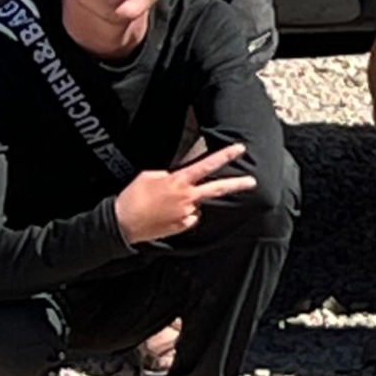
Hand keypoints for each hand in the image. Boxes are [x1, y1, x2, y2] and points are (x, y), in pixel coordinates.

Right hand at [113, 137, 256, 245]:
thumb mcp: (149, 175)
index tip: (240, 149)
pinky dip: (182, 215)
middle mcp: (187, 198)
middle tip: (252, 182)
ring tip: (164, 205)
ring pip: (196, 204)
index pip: (206, 165)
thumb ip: (170, 175)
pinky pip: (189, 217)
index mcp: (178, 181)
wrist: (122, 224)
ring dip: (187, 202)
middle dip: (237, 184)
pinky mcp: (183, 227)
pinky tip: (165, 215)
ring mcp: (186, 214)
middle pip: (217, 189)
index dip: (224, 156)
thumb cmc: (133, 196)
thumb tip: (178, 179)